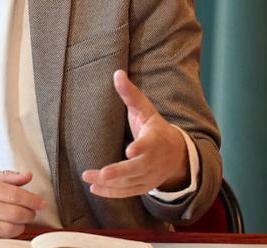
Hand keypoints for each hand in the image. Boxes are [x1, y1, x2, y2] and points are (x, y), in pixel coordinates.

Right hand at [0, 170, 44, 239]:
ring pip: (9, 229)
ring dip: (20, 226)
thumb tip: (27, 176)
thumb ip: (5, 177)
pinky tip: (7, 229)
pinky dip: (7, 236)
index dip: (32, 199)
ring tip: (19, 220)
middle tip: (31, 211)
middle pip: (15, 213)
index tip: (40, 202)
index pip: (15, 194)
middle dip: (29, 213)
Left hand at [81, 70, 189, 197]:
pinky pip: (129, 192)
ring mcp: (150, 176)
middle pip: (137, 168)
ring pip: (131, 182)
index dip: (140, 148)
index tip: (129, 150)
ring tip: (89, 179)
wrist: (177, 154)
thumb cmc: (155, 128)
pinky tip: (95, 189)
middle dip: (119, 172)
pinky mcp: (145, 186)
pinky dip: (113, 193)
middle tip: (102, 174)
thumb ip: (130, 94)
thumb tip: (117, 73)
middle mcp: (154, 161)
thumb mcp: (146, 110)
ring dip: (110, 183)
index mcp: (156, 139)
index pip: (148, 144)